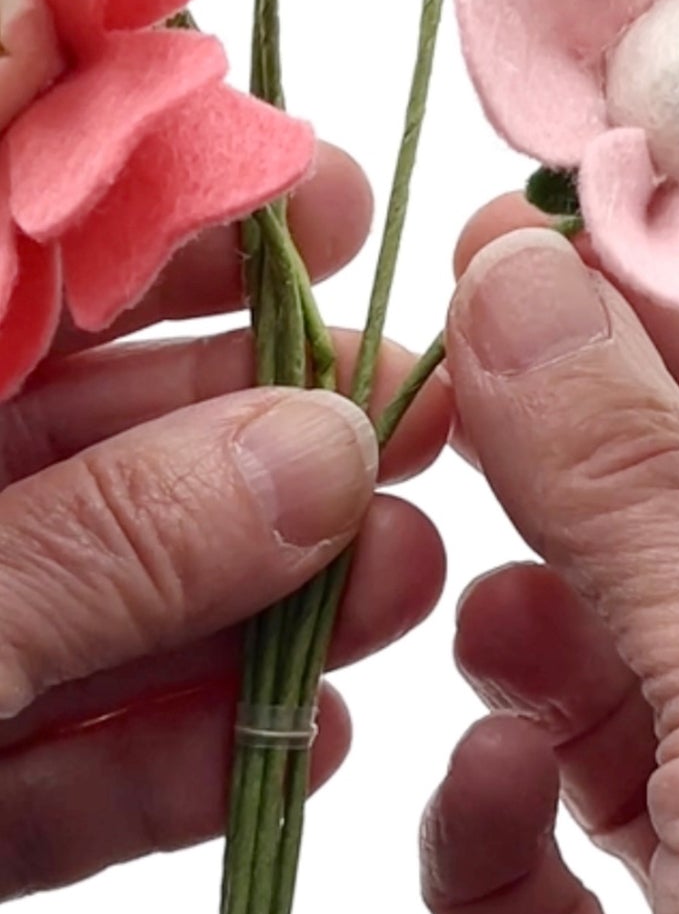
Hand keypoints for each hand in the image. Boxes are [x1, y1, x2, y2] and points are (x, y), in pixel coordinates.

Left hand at [0, 144, 449, 899]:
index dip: (166, 174)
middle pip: (76, 383)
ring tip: (396, 581)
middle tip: (405, 398)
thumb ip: (108, 540)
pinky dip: (161, 738)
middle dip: (255, 395)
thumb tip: (323, 459)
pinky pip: (42, 725)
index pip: (25, 197)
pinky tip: (284, 739)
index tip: (319, 192)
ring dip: (248, 578)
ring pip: (84, 560)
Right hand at [422, 200, 678, 913]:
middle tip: (441, 406)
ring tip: (472, 611)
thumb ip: (645, 488)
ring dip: (527, 662)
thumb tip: (530, 283)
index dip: (664, 342)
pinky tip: (482, 788)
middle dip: (570, 499)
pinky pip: (545, 896)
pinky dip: (495, 831)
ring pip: (604, 724)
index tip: (524, 256)